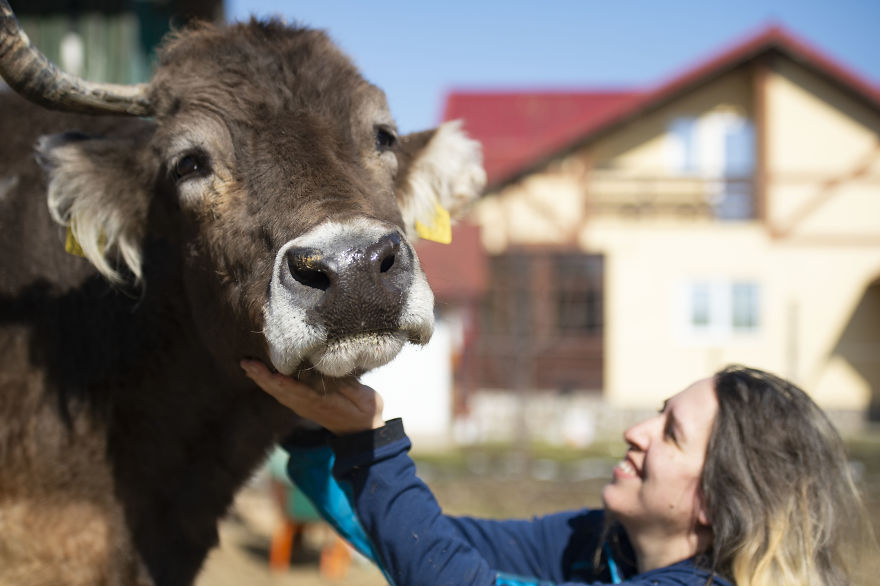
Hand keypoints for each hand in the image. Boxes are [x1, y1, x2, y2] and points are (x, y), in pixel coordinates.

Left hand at [240, 360, 384, 434]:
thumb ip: (346, 384)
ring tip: (247, 366)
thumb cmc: (367, 412)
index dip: (275, 377)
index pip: (292, 388)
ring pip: (277, 393)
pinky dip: (270, 385)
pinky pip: (282, 395)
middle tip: (245, 362)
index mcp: (319, 401)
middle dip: (261, 376)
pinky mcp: (303, 407)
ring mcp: (303, 408)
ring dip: (262, 380)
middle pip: (279, 390)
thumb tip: (328, 367)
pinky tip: (263, 376)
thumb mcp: (363, 397)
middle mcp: (306, 405)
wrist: (364, 434)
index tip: (260, 366)